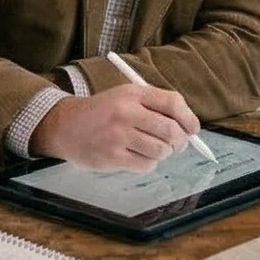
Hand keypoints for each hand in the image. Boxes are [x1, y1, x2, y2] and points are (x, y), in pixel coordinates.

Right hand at [29, 82, 198, 170]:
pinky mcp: (112, 157)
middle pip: (171, 130)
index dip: (189, 118)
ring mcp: (118, 136)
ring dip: (162, 153)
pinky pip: (146, 165)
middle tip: (177, 144)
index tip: (193, 129)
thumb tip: (189, 128)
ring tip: (151, 148)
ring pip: (161, 151)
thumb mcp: (126, 96)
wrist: (65, 125)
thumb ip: (155, 106)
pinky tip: (136, 155)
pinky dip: (148, 163)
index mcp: (133, 94)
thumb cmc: (103, 112)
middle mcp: (126, 113)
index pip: (173, 103)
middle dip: (180, 141)